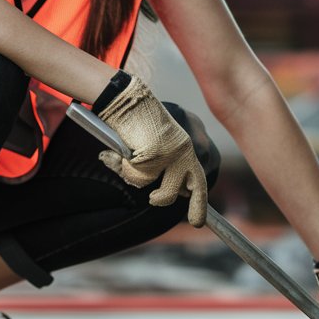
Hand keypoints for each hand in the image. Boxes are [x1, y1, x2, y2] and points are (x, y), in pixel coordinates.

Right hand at [95, 74, 207, 227]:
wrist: (127, 98)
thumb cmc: (136, 121)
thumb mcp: (156, 146)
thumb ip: (164, 167)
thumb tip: (169, 193)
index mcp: (186, 147)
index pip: (198, 178)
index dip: (198, 201)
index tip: (198, 220)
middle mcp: (185, 150)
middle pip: (191, 189)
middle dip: (191, 207)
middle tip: (187, 218)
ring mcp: (172, 153)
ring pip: (161, 189)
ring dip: (141, 182)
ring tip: (127, 163)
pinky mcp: (157, 153)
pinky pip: (139, 177)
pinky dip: (124, 168)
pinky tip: (120, 152)